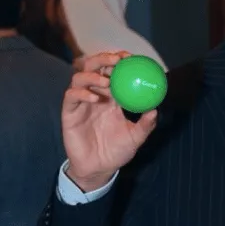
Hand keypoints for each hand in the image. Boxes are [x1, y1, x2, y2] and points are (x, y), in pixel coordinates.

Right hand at [62, 51, 157, 190]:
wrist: (99, 168)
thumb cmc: (118, 151)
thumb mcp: (136, 137)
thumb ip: (146, 124)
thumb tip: (155, 109)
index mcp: (112, 98)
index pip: (113, 72)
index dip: (119, 61)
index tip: (131, 57)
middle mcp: (95, 95)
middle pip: (93, 68)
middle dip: (104, 59)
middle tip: (118, 60)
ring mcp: (81, 103)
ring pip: (79, 78)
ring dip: (93, 75)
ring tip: (108, 81)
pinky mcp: (69, 113)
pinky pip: (71, 96)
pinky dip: (82, 93)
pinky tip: (96, 97)